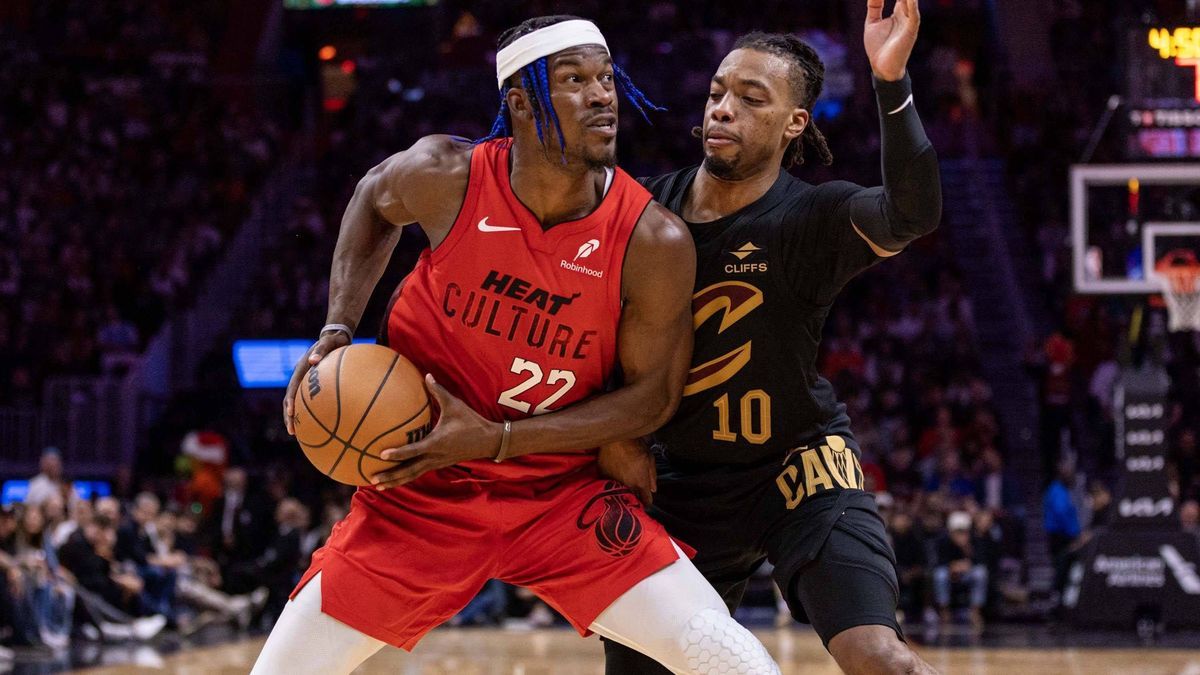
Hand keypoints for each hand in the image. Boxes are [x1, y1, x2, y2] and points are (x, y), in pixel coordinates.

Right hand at [283, 331, 351, 434]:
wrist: (336, 337)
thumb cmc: (334, 340)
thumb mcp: (329, 342)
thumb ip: (322, 349)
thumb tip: (313, 361)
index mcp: (301, 369)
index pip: (292, 387)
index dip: (290, 401)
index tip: (291, 412)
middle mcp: (301, 377)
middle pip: (290, 399)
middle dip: (289, 416)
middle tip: (292, 432)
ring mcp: (306, 382)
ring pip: (298, 402)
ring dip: (297, 417)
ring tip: (300, 434)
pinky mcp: (314, 385)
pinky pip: (310, 401)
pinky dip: (312, 413)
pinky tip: (321, 425)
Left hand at [373, 375, 501, 488]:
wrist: (488, 441)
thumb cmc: (471, 422)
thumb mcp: (455, 405)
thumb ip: (438, 392)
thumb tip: (426, 376)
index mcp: (437, 443)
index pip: (414, 450)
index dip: (398, 453)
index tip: (382, 455)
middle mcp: (435, 457)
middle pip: (409, 471)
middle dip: (391, 476)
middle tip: (372, 480)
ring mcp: (436, 463)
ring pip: (413, 475)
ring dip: (395, 481)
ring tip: (378, 486)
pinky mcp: (438, 464)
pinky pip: (418, 472)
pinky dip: (405, 477)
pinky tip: (394, 478)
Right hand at [597, 438, 656, 505]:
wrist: (617, 437)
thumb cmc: (635, 446)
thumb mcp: (649, 458)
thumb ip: (652, 476)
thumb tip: (653, 489)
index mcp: (640, 483)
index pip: (646, 501)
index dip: (647, 501)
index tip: (646, 500)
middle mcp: (627, 486)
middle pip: (632, 499)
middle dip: (635, 498)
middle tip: (635, 493)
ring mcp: (613, 482)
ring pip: (619, 493)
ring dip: (622, 491)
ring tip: (624, 486)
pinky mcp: (603, 476)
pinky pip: (608, 483)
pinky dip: (611, 482)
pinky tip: (614, 476)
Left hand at [864, 0, 919, 81]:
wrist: (881, 68)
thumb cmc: (878, 48)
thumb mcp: (872, 23)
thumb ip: (874, 7)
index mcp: (898, 12)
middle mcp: (906, 15)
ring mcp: (910, 22)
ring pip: (912, 2)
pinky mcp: (911, 31)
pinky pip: (913, 15)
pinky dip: (912, 4)